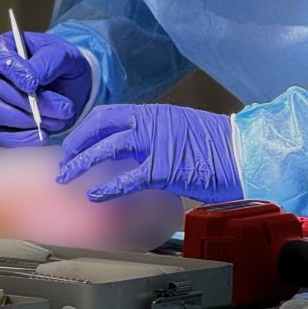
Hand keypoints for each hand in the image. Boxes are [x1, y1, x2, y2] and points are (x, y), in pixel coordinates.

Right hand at [0, 31, 92, 145]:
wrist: (71, 86)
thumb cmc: (63, 64)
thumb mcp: (63, 55)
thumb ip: (47, 62)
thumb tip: (32, 81)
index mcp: (4, 48)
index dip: (12, 71)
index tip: (33, 84)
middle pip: (1, 90)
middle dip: (32, 103)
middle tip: (64, 108)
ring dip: (30, 121)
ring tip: (60, 120)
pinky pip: (1, 136)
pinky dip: (23, 139)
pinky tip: (44, 135)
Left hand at [57, 103, 240, 201]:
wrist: (243, 152)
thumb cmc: (217, 146)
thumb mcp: (180, 131)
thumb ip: (154, 136)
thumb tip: (134, 151)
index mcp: (153, 113)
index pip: (108, 115)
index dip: (86, 130)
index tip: (75, 144)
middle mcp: (150, 122)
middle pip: (100, 126)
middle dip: (77, 143)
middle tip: (64, 162)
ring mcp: (156, 143)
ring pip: (107, 148)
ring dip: (82, 162)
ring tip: (68, 177)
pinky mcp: (164, 168)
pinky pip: (127, 178)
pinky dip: (107, 187)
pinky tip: (95, 196)